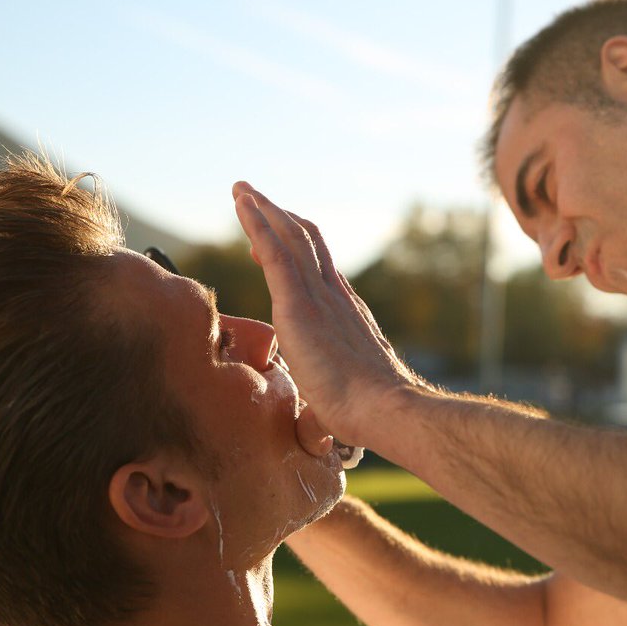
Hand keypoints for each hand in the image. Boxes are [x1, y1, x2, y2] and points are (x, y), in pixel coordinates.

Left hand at [231, 181, 419, 446]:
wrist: (384, 409)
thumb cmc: (368, 416)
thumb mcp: (341, 403)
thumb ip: (327, 407)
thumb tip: (320, 434)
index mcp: (347, 315)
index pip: (319, 272)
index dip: (296, 252)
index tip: (269, 245)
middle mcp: (336, 295)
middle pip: (307, 243)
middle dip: (280, 220)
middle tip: (256, 202)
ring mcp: (319, 295)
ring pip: (290, 237)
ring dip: (264, 211)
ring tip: (242, 191)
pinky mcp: (299, 302)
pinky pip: (275, 250)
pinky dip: (257, 222)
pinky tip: (242, 204)